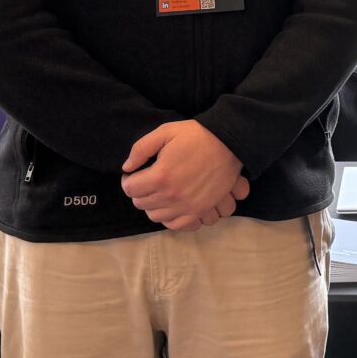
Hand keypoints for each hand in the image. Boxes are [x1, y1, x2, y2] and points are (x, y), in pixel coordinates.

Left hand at [120, 120, 246, 230]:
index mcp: (161, 176)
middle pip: (141, 204)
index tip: (133, 174)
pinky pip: (178, 225)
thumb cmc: (196, 135)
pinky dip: (170, 218)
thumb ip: (141, 149)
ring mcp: (187, 206)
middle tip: (146, 181)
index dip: (128, 180)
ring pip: (156, 216)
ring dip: (153, 205)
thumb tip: (127, 167)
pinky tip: (172, 206)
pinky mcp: (200, 210)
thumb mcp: (165, 132)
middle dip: (139, 192)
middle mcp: (172, 196)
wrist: (229, 143)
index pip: (130, 188)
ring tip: (159, 192)